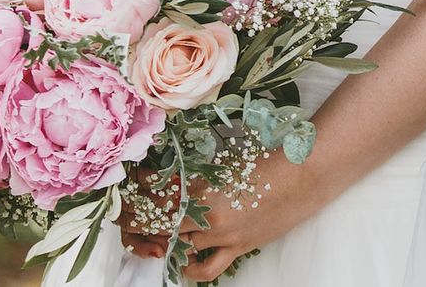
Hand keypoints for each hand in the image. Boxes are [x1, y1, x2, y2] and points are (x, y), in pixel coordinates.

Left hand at [120, 149, 317, 282]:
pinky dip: (190, 268)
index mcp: (201, 186)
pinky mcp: (238, 248)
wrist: (303, 175)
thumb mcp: (225, 159)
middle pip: (159, 222)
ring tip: (143, 235)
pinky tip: (181, 262)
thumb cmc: (267, 158)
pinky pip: (207, 267)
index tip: (130, 183)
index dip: (138, 189)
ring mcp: (222, 235)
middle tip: (123, 213)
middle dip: (136, 218)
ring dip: (158, 240)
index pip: (157, 193)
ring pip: (177, 245)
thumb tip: (175, 173)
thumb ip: (198, 170)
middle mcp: (206, 214)